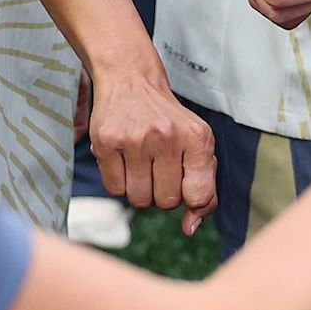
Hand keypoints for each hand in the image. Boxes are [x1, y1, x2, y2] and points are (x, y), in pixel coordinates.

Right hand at [87, 65, 215, 227]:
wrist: (131, 80)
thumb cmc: (169, 122)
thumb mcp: (197, 146)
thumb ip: (204, 190)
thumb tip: (190, 229)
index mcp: (198, 138)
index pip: (199, 196)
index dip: (191, 199)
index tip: (184, 183)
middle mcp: (167, 136)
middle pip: (166, 202)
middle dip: (163, 191)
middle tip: (159, 165)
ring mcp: (135, 138)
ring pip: (139, 200)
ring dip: (140, 189)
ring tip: (142, 163)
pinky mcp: (106, 141)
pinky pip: (115, 189)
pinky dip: (120, 182)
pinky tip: (124, 159)